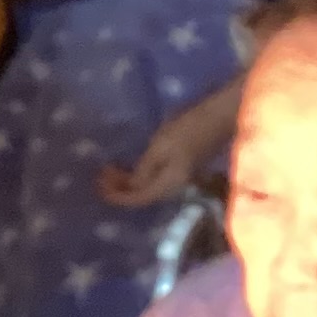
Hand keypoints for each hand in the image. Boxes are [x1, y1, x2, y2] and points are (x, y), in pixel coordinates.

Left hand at [98, 85, 237, 205]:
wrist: (219, 117)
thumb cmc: (188, 129)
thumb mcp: (160, 147)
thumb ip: (144, 169)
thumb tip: (130, 186)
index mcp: (169, 185)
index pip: (137, 199)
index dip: (116, 196)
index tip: (98, 186)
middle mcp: (174, 187)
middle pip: (142, 196)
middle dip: (119, 188)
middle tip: (100, 176)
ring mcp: (178, 178)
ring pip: (147, 187)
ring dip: (128, 181)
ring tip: (110, 170)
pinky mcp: (180, 168)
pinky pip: (154, 178)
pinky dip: (139, 174)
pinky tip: (130, 165)